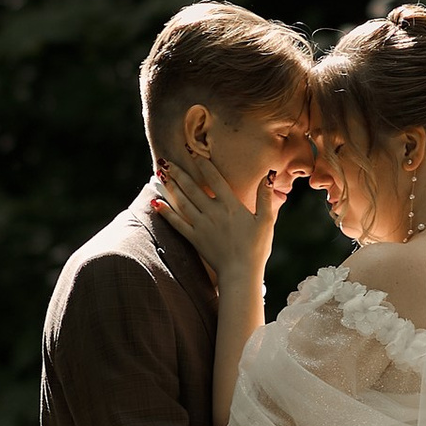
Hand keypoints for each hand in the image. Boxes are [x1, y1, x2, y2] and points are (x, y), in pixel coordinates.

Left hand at [152, 146, 274, 291]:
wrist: (240, 272)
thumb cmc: (256, 248)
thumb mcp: (266, 221)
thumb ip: (265, 197)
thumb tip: (269, 175)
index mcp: (231, 206)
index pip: (215, 180)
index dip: (204, 165)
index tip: (195, 153)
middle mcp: (213, 212)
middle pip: (193, 189)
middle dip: (179, 173)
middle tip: (167, 161)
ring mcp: (201, 226)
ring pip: (183, 202)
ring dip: (171, 187)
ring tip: (162, 175)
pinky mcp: (194, 238)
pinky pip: (177, 223)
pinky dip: (166, 212)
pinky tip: (156, 203)